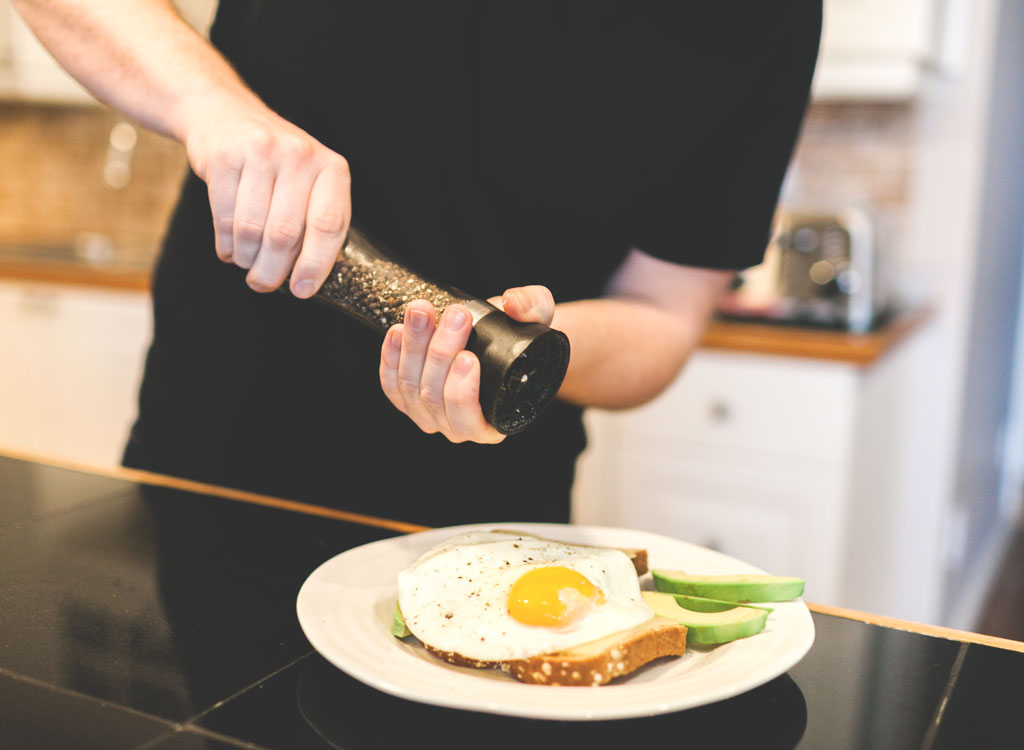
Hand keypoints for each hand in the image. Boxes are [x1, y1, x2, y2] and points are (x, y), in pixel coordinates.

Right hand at [183, 97, 350, 297]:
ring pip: (252, 230)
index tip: (302, 290)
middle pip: (285, 234)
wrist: (225, 115)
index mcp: (332, 168)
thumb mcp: (310, 182)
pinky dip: (226, 245)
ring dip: (247, 259)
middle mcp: (300, 156)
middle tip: (263, 284)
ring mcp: (260, 153)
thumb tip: (307, 280)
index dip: (315, 264)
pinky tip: (230, 248)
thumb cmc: (277, 164)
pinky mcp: (223, 157)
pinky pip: (223, 218)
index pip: (328, 225)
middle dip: (272, 271)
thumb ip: (316, 221)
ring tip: (246, 263)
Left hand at [379, 286, 556, 442]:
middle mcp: (458, 426)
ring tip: (423, 311)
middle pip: (435, 396)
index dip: (462, 392)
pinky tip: (397, 331)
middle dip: (440, 352)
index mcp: (495, 422)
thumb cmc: (525, 337)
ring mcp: (429, 414)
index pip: (469, 419)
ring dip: (414, 346)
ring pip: (411, 386)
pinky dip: (390, 358)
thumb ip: (533, 307)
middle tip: (455, 315)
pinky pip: (391, 384)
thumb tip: (511, 303)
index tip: (468, 356)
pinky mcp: (406, 398)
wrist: (503, 336)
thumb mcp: (541, 316)